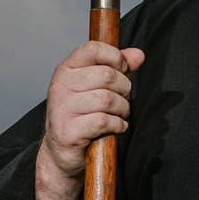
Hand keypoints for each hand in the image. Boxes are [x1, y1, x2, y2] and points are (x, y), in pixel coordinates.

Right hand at [35, 40, 145, 199]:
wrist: (62, 151)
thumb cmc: (83, 114)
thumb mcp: (99, 86)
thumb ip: (119, 69)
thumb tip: (137, 54)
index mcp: (67, 69)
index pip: (93, 48)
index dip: (115, 57)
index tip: (122, 70)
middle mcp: (60, 85)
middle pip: (107, 75)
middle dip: (124, 89)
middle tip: (120, 100)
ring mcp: (62, 108)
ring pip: (108, 99)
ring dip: (122, 110)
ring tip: (117, 116)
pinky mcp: (68, 130)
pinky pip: (104, 121)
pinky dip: (117, 125)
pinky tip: (114, 127)